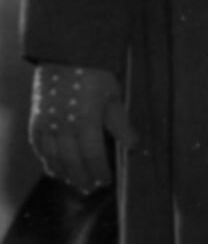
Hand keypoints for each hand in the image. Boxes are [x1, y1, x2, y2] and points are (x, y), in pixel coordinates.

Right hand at [28, 63, 135, 191]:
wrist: (67, 54)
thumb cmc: (96, 75)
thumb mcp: (114, 98)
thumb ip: (122, 126)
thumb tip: (135, 147)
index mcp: (85, 122)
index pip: (93, 157)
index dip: (99, 172)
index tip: (106, 182)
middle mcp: (63, 126)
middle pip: (72, 162)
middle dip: (82, 178)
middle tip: (90, 189)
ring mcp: (46, 123)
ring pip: (52, 157)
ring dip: (63, 173)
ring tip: (73, 183)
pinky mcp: (36, 118)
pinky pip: (38, 145)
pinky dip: (45, 159)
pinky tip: (52, 168)